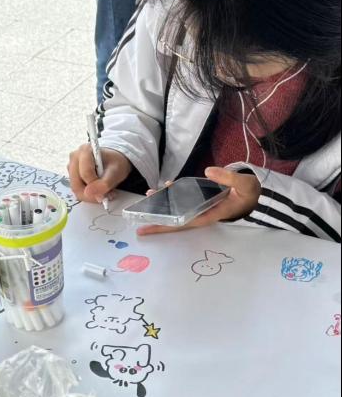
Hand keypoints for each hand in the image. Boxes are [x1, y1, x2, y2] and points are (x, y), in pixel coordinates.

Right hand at [68, 146, 132, 202]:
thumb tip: (88, 193)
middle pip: (77, 183)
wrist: (113, 162)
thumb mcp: (116, 172)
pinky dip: (88, 195)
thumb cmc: (114, 163)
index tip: (106, 191)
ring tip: (104, 193)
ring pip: (76, 189)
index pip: (85, 173)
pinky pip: (77, 190)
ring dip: (90, 196)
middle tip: (104, 197)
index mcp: (85, 151)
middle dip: (91, 194)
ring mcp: (71, 167)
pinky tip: (98, 191)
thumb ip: (104, 183)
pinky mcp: (72, 176)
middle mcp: (74, 158)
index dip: (95, 185)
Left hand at [137, 167, 261, 235]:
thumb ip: (228, 178)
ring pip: (177, 211)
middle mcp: (202, 214)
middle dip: (158, 222)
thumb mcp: (244, 185)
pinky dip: (172, 196)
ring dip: (162, 206)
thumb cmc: (249, 192)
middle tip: (140, 222)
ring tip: (148, 196)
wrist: (256, 193)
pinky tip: (164, 188)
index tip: (150, 226)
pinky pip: (183, 201)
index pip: (184, 222)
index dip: (167, 225)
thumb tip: (209, 171)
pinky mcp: (200, 200)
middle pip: (176, 221)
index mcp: (210, 214)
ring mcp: (200, 208)